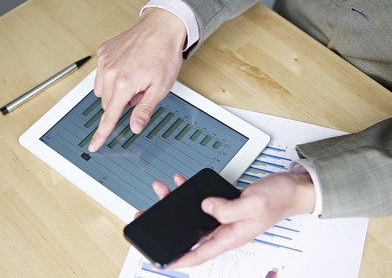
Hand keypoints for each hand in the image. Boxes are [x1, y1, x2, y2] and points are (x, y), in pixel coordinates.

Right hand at [88, 8, 185, 151]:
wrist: (161, 27)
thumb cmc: (164, 55)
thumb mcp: (160, 87)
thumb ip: (145, 109)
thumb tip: (134, 127)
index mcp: (124, 84)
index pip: (109, 116)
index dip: (102, 133)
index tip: (94, 145)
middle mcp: (109, 72)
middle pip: (108, 103)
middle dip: (121, 104)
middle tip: (140, 92)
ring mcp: (104, 61)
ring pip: (102, 89)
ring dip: (115, 91)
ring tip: (134, 79)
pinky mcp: (103, 51)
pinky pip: (101, 73)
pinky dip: (112, 76)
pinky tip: (127, 67)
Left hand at [151, 172, 314, 268]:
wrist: (292, 188)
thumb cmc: (278, 200)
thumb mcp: (253, 204)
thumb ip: (227, 208)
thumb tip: (204, 206)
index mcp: (231, 236)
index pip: (200, 254)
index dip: (179, 259)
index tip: (161, 259)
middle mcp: (226, 229)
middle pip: (191, 234)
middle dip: (168, 227)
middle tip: (149, 216)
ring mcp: (225, 217)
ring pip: (193, 216)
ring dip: (176, 205)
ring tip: (163, 191)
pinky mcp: (226, 205)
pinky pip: (203, 201)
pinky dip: (190, 193)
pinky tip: (182, 182)